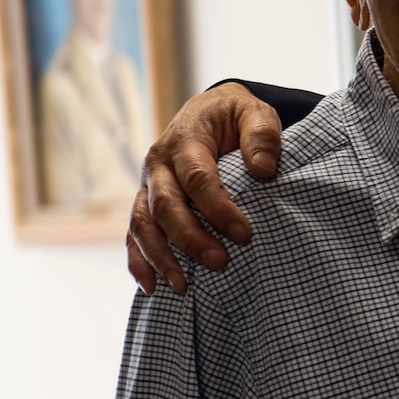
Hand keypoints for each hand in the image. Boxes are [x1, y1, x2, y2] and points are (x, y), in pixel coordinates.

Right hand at [127, 82, 284, 293]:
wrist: (209, 111)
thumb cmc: (236, 117)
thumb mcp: (256, 112)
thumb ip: (262, 135)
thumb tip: (264, 168)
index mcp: (185, 141)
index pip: (197, 178)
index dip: (218, 208)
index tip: (245, 234)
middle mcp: (158, 165)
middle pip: (165, 206)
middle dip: (190, 238)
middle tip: (220, 262)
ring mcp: (147, 186)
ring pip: (143, 224)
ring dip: (160, 257)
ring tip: (182, 287)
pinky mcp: (145, 203)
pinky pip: (134, 234)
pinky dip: (139, 261)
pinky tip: (151, 287)